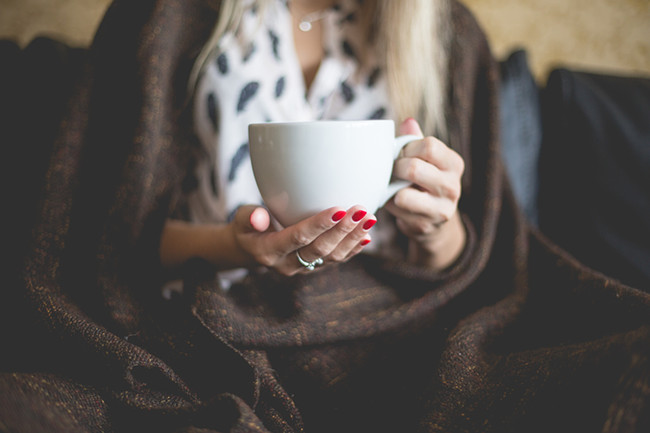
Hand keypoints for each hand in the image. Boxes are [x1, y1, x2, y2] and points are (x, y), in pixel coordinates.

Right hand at [231, 205, 376, 275]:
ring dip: (352, 238)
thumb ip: (249, 216)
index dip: (319, 225)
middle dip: (342, 230)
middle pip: (320, 249)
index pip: (298, 238)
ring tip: (369, 218)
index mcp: (269, 251)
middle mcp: (288, 265)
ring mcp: (303, 269)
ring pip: (332, 257)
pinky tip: (366, 235)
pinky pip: (336, 261)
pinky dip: (353, 248)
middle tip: (360, 210)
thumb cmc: (247, 227)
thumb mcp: (242, 219)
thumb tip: (260, 216)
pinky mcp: (314, 268)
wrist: (250, 249)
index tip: (339, 209)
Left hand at [384, 118, 465, 268]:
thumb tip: (408, 121)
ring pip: (404, 195)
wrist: (432, 220)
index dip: (408, 148)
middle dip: (395, 168)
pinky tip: (393, 201)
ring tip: (392, 186)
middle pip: (413, 168)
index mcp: (454, 164)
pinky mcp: (425, 225)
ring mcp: (440, 209)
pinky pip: (396, 211)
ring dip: (391, 188)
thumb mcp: (425, 159)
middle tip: (393, 170)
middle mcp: (452, 186)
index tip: (402, 153)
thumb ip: (415, 140)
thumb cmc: (424, 181)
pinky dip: (389, 204)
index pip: (429, 145)